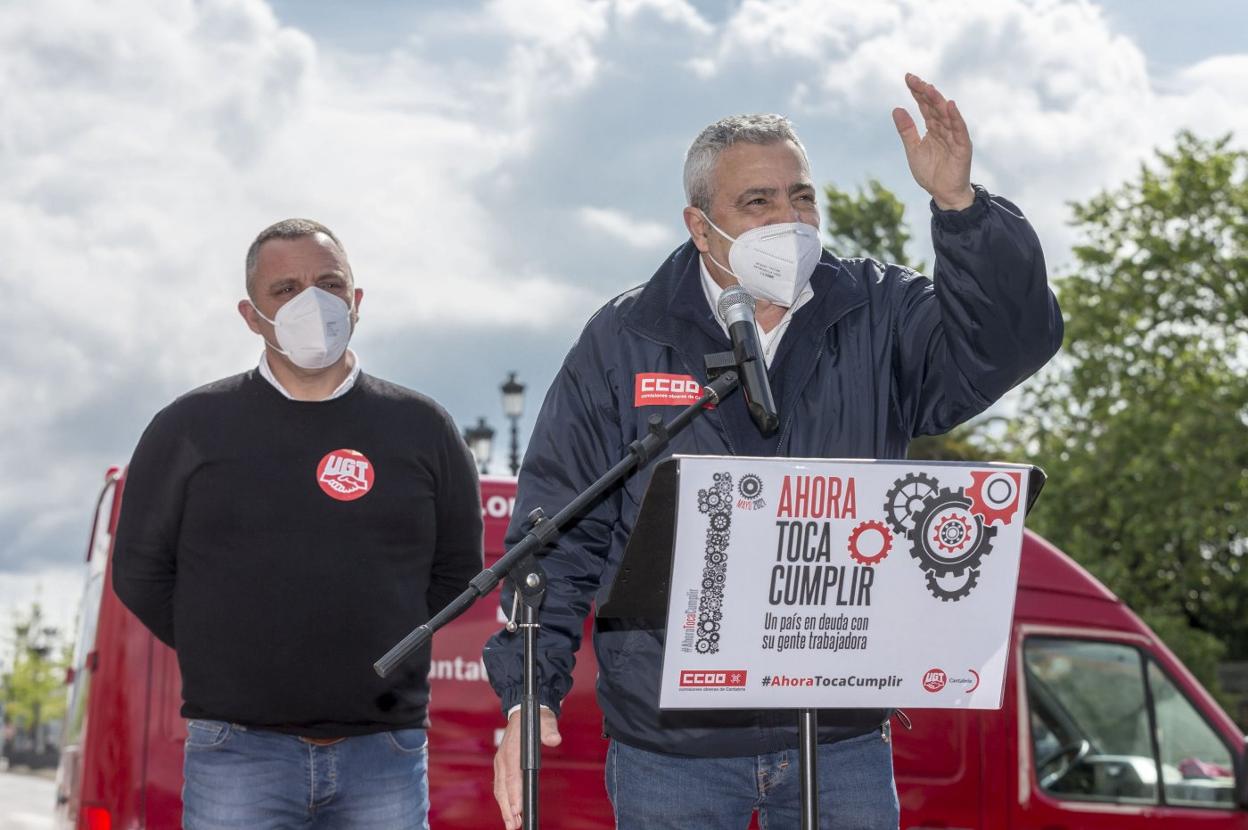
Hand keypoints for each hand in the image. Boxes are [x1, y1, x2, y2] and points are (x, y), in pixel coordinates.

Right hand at [493, 707, 561, 828]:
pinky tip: (510, 813)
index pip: (512, 775)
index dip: (514, 793)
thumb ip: (549, 730)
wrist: (523, 712)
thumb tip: (554, 739)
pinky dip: (504, 801)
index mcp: (512, 748)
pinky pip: (501, 787)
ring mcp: (501, 763)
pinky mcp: (502, 767)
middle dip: (507, 808)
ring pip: (500, 790)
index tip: (518, 809)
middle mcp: (503, 758)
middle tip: (514, 825)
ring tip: (512, 824)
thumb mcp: (545, 720)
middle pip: (503, 787)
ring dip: (505, 808)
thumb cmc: (534, 718)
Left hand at [892, 73, 974, 210]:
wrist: (942, 193)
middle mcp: (944, 128)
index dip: (917, 92)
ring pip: (946, 115)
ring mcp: (954, 136)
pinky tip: (949, 105)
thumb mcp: (913, 149)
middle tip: (914, 79)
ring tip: (928, 88)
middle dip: (925, 92)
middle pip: (934, 106)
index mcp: (933, 128)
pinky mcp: (962, 146)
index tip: (908, 78)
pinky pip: (959, 129)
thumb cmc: (930, 172)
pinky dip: (955, 117)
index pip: (924, 105)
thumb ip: (907, 130)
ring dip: (938, 101)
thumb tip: (896, 109)